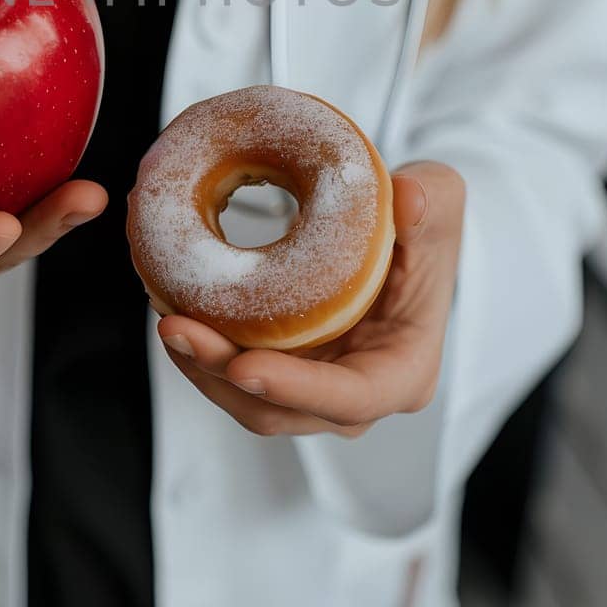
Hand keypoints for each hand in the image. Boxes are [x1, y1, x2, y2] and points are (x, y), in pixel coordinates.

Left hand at [156, 162, 464, 437]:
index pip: (350, 399)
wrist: (404, 238)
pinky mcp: (284, 369)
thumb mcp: (440, 198)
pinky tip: (173, 311)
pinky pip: (235, 373)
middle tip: (176, 327)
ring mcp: (315, 388)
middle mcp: (357, 394)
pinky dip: (203, 350)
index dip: (295, 389)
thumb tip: (406, 198)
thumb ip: (431, 199)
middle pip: (281, 408)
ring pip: (249, 398)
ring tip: (166, 318)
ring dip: (202, 366)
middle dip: (222, 374)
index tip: (244, 366)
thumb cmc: (424, 223)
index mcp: (403, 370)